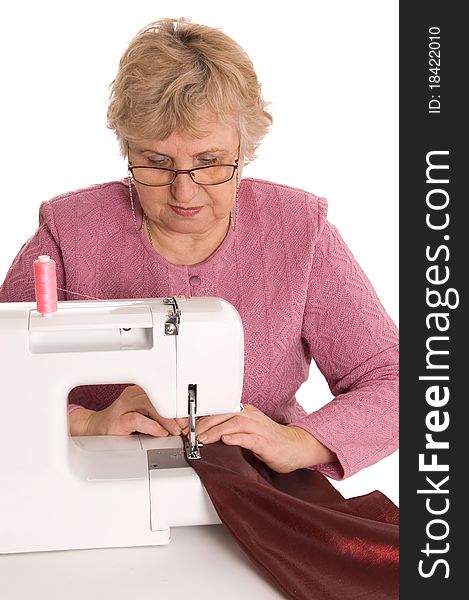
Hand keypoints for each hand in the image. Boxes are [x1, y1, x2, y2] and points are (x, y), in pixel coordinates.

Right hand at [69, 385, 187, 436]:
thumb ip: (161, 418)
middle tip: (185, 426)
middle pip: (159, 398)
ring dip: (166, 420)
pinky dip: (152, 426)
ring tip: (175, 430)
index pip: (163, 393)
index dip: (178, 406)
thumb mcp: (145, 417)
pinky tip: (160, 432)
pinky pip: (137, 419)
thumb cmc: (122, 424)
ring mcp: (123, 406)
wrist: (95, 430)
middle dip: (175, 413)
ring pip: (150, 406)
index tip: (187, 418)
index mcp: (140, 392)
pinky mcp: (117, 421)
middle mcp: (132, 395)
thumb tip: (182, 424)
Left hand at [189, 404, 335, 472]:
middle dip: (203, 424)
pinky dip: (236, 438)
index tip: (186, 426)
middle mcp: (251, 416)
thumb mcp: (246, 433)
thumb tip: (204, 436)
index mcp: (245, 412)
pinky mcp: (266, 442)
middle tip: (189, 433)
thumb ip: (228, 432)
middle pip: (223, 415)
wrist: (296, 447)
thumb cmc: (270, 441)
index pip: (219, 411)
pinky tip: (226, 440)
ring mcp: (259, 428)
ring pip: (234, 424)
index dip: (201, 418)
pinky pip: (249, 438)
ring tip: (202, 439)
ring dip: (215, 431)